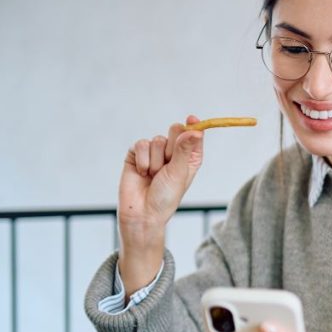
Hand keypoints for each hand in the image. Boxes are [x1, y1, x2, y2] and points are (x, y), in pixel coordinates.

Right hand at [117, 115, 204, 291]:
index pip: (194, 135)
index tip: (192, 119)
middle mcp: (173, 153)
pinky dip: (143, 160)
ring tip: (153, 176)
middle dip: (172, 146)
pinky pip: (141, 144)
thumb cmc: (166, 197)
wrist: (142, 213)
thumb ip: (184, 149)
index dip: (194, 126)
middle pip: (175, 130)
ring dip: (156, 160)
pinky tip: (142, 173)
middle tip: (169, 165)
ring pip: (157, 139)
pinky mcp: (136, 154)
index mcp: (189, 157)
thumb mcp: (179, 173)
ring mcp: (154, 153)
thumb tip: (195, 130)